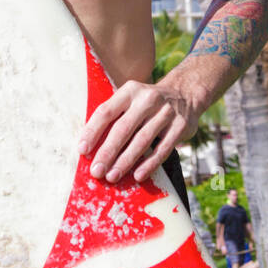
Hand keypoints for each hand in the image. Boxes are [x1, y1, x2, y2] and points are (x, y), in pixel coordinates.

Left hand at [76, 78, 199, 183]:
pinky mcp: (180, 126)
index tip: (82, 150)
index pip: (106, 111)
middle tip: (96, 171)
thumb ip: (114, 115)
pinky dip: (149, 164)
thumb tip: (90, 144)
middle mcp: (147, 99)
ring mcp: (165, 113)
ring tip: (112, 176)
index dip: (92, 131)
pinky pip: (162, 149)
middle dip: (107, 152)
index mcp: (129, 91)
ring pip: (141, 141)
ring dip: (125, 161)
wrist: (185, 93)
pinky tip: (137, 176)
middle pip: (123, 128)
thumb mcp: (131, 98)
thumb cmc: (147, 102)